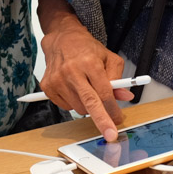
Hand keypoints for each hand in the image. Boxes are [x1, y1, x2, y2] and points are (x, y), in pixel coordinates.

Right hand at [39, 20, 133, 141]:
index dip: (112, 110)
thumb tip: (124, 97)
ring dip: (87, 106)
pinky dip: (74, 103)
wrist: (62, 39)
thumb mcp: (109, 58)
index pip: (104, 93)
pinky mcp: (47, 87)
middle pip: (89, 103)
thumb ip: (118, 79)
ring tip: (87, 90)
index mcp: (89, 62)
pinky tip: (74, 89)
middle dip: (102, 121)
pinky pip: (66, 107)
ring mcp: (57, 80)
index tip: (118, 120)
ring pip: (78, 108)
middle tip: (110, 134)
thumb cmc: (86, 49)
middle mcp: (72, 71)